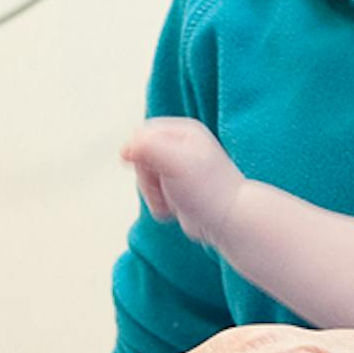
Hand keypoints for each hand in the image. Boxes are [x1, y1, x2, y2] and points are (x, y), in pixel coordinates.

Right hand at [123, 115, 245, 240]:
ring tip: (174, 200)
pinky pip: (152, 194)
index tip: (153, 168)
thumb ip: (147, 147)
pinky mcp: (176, 189)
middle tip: (167, 186)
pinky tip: (176, 209)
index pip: (142, 134)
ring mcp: (178, 169)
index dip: (140, 153)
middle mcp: (180, 147)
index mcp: (183, 131)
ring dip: (153, 195)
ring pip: (144, 179)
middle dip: (147, 178)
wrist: (228, 221)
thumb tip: (125, 149)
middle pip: (140, 158)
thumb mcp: (175, 161)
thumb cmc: (207, 189)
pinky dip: (159, 205)